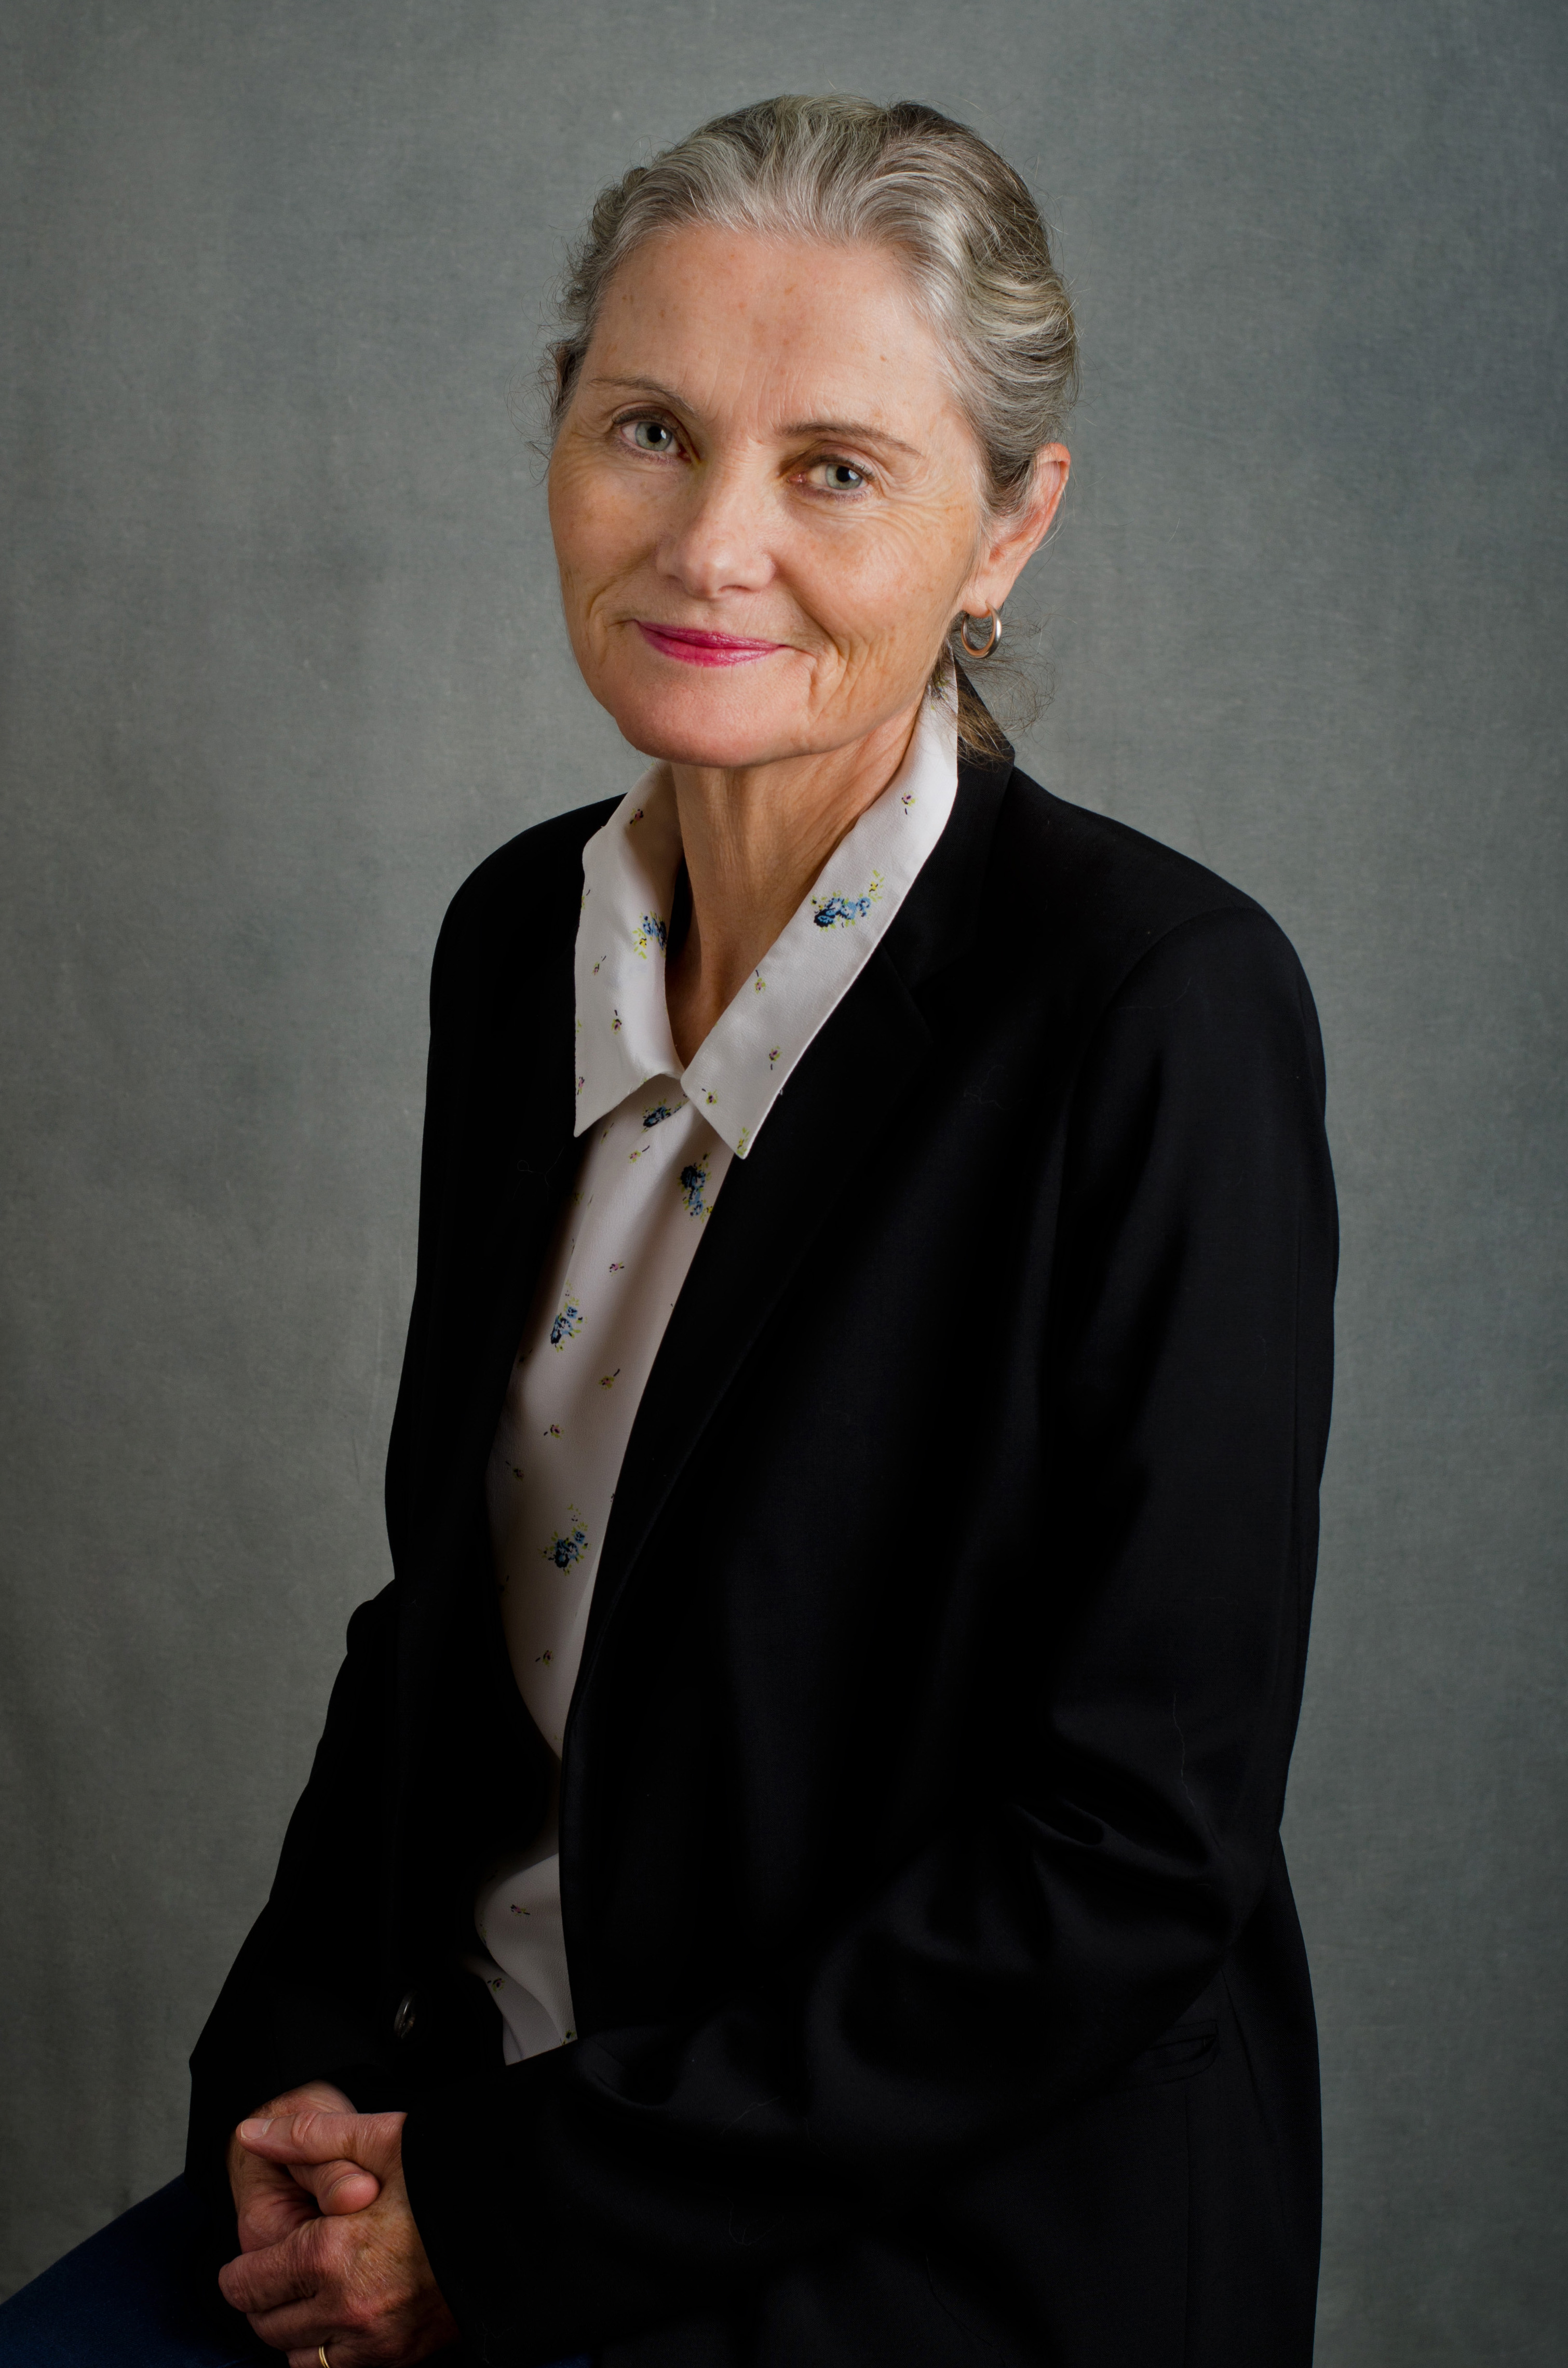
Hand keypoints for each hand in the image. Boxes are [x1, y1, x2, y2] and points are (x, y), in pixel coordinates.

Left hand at [219, 2106, 458, 2365]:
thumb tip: (253, 2134)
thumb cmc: (448, 2174)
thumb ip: (309, 2136)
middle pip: (267, 2325)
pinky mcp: (402, 2356)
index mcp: (330, 2254)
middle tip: (278, 2271)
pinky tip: (347, 2310)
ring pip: (300, 2358)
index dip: (238, 2271)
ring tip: (311, 2293)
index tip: (247, 2260)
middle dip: (263, 2300)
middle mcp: (346, 2308)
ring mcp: (376, 2341)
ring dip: (294, 2330)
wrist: (518, 2216)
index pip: (247, 2284)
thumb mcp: (380, 2139)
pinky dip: (332, 2348)